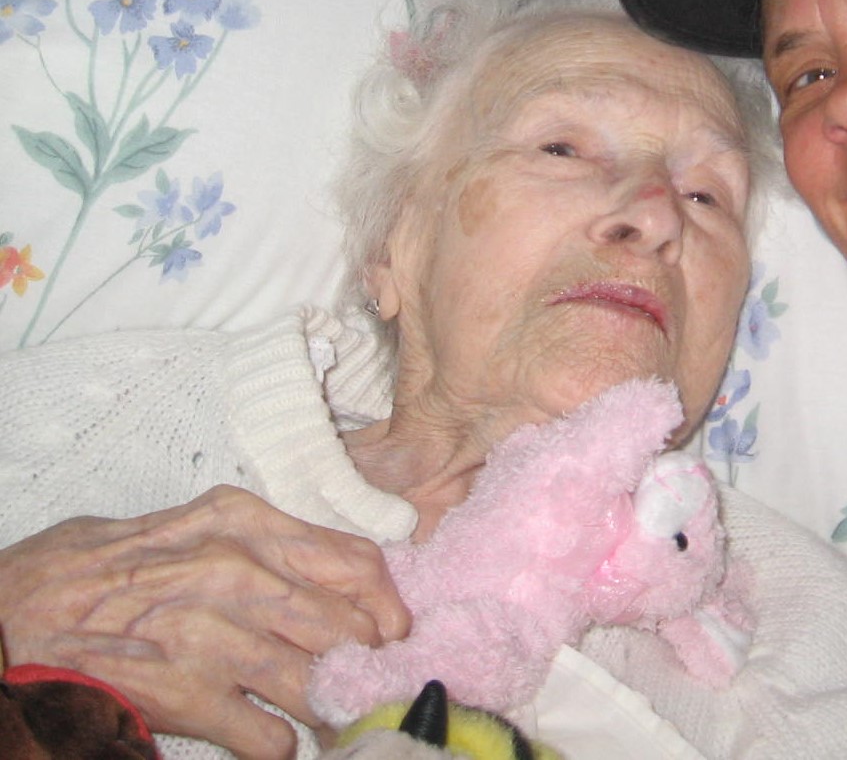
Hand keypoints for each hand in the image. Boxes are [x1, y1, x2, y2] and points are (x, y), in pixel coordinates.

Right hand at [0, 486, 410, 759]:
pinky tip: (271, 738)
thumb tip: (336, 577)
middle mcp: (237, 573)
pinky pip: (269, 735)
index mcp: (244, 525)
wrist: (18, 611)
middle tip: (364, 681)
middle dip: (365, 663)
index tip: (392, 630)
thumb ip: (267, 544)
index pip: (354, 563)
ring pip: (317, 682)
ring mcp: (213, 636)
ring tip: (330, 717)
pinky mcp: (184, 696)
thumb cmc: (108, 566)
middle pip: (347, 626)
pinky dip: (280, 744)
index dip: (385, 604)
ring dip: (332, 708)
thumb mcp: (196, 525)